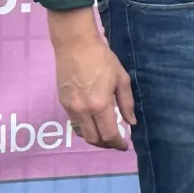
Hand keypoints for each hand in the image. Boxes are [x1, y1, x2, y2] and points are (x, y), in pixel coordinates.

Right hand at [55, 35, 135, 150]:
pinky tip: (93, 122)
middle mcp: (83, 110)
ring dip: (94, 138)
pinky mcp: (62, 103)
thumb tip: (131, 122)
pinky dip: (85, 127)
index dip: (117, 144)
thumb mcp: (121, 79)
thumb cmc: (102, 59)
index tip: (124, 146)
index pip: (108, 134)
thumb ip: (126, 103)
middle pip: (93, 139)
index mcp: (100, 105)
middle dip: (105, 145)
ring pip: (82, 133)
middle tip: (115, 143)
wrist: (75, 46)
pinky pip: (74, 122)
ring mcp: (70, 107)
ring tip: (105, 134)